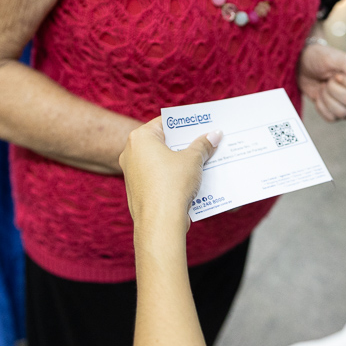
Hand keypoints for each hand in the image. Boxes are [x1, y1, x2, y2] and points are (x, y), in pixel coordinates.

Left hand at [120, 118, 222, 236]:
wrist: (160, 222)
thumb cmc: (172, 185)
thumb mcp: (192, 160)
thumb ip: (202, 145)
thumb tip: (214, 135)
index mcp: (141, 138)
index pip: (165, 123)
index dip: (185, 124)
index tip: (201, 126)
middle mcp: (131, 152)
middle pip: (162, 142)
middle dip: (185, 144)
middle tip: (205, 143)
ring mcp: (131, 172)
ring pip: (160, 160)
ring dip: (180, 161)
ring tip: (203, 162)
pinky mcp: (137, 190)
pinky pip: (157, 176)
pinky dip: (172, 176)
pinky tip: (191, 181)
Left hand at [297, 39, 345, 121]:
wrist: (302, 66)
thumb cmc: (319, 59)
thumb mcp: (333, 57)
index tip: (336, 75)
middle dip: (334, 90)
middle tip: (328, 81)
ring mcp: (345, 105)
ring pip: (341, 113)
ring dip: (327, 99)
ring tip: (323, 88)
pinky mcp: (334, 112)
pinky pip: (331, 118)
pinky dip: (321, 106)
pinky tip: (319, 96)